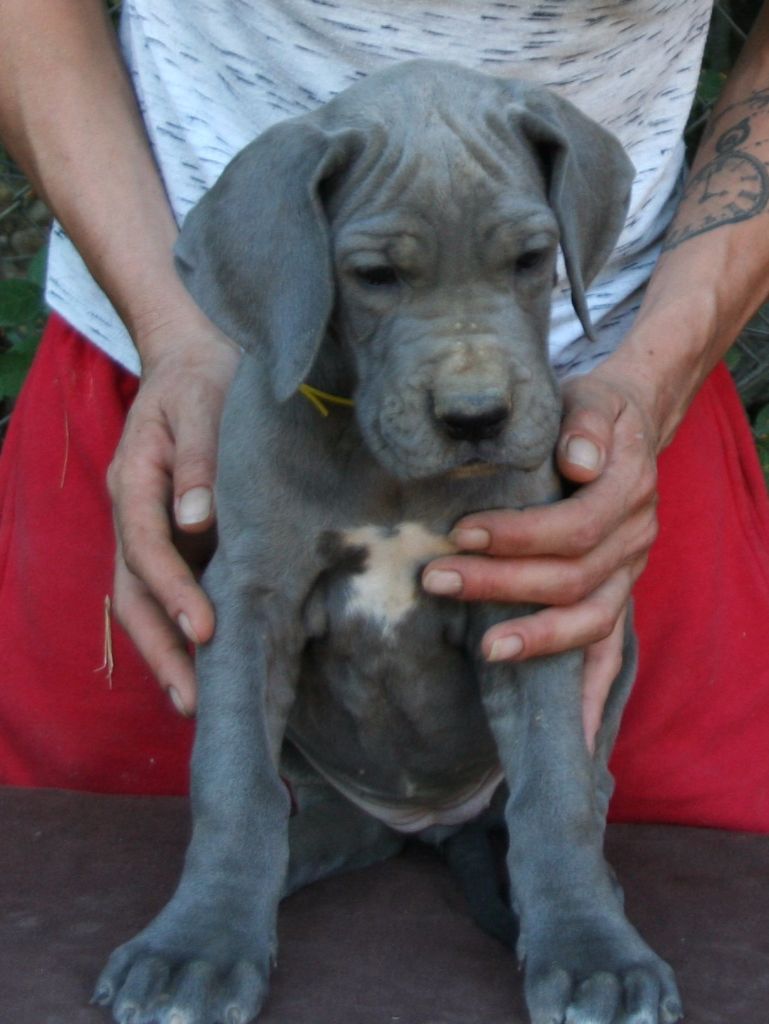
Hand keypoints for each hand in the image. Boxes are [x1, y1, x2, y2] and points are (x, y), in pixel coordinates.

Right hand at [107, 313, 239, 714]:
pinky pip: (169, 587)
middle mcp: (134, 511)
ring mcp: (150, 526)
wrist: (193, 354)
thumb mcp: (202, 402)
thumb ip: (198, 458)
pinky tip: (206, 658)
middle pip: (132, 591)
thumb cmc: (202, 375)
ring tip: (196, 699)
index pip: (146, 547)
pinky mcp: (174, 532)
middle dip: (159, 648)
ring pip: (143, 599)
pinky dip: (181, 624)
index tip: (206, 630)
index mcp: (135, 479)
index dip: (173, 592)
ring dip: (166, 649)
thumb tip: (195, 521)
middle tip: (192, 701)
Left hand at [422, 368, 660, 749]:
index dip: (519, 535)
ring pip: (592, 619)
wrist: (629, 425)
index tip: (461, 532)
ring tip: (486, 649)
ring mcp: (629, 574)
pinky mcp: (617, 595)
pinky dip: (590, 694)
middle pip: (573, 577)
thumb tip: (578, 460)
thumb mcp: (590, 398)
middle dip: (503, 584)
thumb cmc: (594, 412)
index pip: (574, 526)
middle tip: (438, 581)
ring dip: (538, 638)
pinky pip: (611, 653)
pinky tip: (570, 736)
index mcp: (628, 491)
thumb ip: (585, 423)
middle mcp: (635, 539)